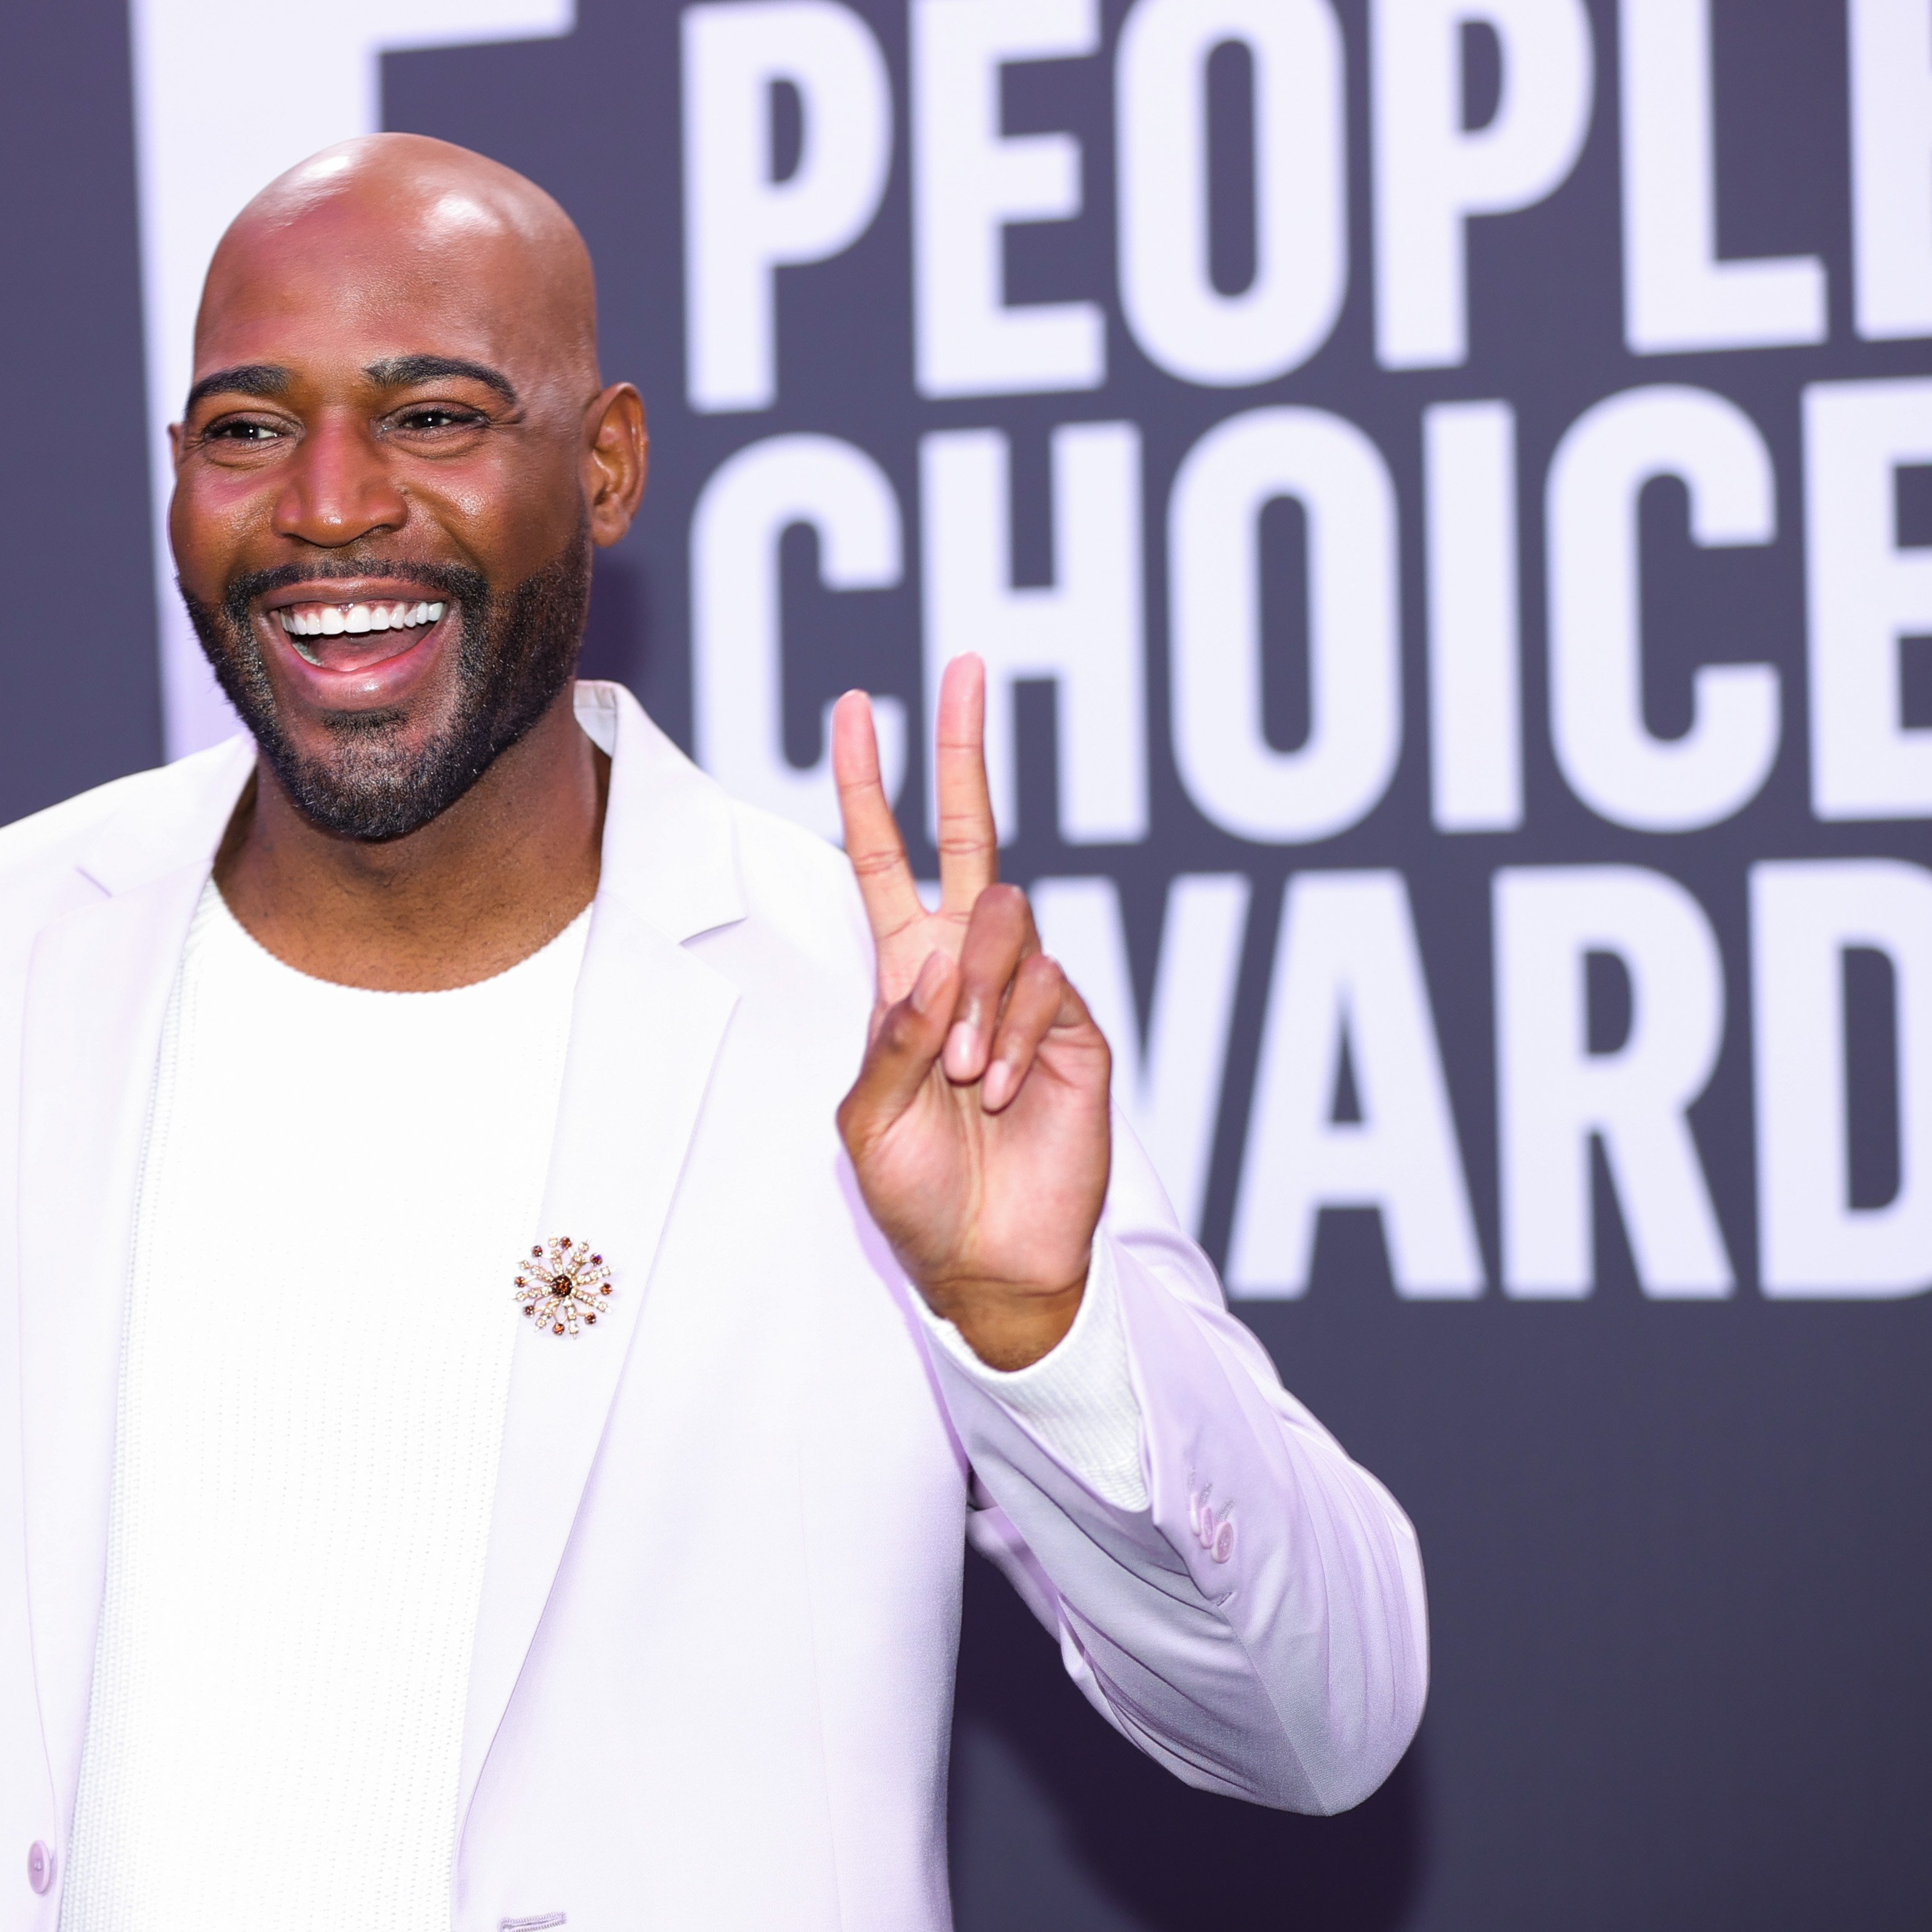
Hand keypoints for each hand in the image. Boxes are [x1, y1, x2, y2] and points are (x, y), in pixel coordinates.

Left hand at [832, 656, 1112, 1369]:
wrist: (987, 1264)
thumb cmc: (917, 1195)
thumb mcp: (867, 1122)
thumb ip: (890, 1041)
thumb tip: (934, 964)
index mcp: (903, 978)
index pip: (882, 860)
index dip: (866, 786)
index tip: (854, 709)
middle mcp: (966, 968)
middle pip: (968, 834)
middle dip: (961, 748)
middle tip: (966, 667)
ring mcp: (1026, 992)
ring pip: (1003, 919)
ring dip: (974, 994)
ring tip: (964, 1078)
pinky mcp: (1077, 1028)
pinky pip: (1045, 987)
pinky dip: (1010, 1035)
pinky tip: (999, 1091)